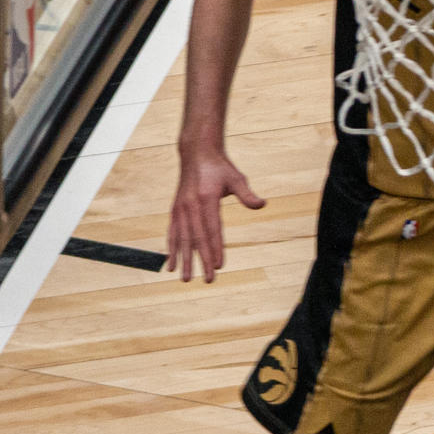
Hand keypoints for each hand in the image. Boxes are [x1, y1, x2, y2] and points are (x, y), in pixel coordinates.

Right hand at [166, 146, 263, 282]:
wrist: (197, 153)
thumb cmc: (220, 167)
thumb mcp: (236, 177)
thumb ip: (247, 193)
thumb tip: (261, 204)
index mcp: (205, 198)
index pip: (212, 229)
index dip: (215, 249)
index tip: (219, 266)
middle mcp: (190, 205)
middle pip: (197, 238)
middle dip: (202, 261)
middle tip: (208, 280)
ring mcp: (180, 208)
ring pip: (182, 239)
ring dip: (184, 260)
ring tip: (186, 279)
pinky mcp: (175, 210)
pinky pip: (173, 233)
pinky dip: (172, 249)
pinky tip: (171, 265)